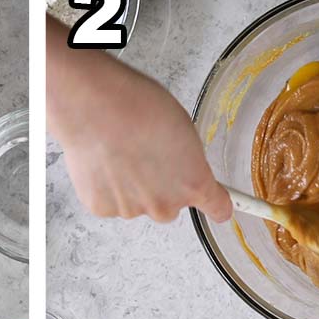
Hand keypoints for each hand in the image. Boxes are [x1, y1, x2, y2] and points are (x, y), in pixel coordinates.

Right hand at [48, 20, 231, 222]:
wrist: (97, 109)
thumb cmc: (139, 107)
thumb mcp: (182, 128)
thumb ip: (187, 160)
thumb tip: (179, 167)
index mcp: (194, 183)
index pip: (218, 208)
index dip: (219, 207)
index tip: (221, 210)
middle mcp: (166, 205)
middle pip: (167, 206)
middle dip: (159, 188)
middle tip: (145, 157)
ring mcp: (133, 210)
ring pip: (135, 203)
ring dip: (130, 185)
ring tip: (119, 152)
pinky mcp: (103, 208)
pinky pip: (109, 201)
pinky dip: (105, 186)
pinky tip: (103, 162)